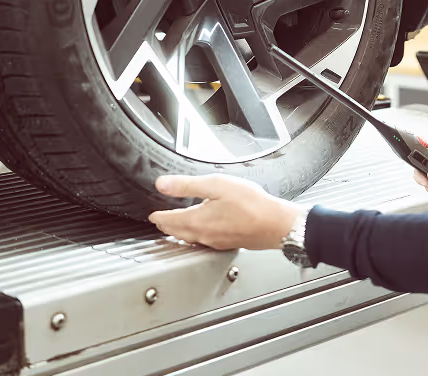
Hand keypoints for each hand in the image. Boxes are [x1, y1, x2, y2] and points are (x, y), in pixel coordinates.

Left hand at [149, 174, 300, 250]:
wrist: (275, 223)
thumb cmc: (250, 204)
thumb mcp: (216, 185)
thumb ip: (187, 185)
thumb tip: (162, 184)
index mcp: (197, 220)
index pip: (169, 221)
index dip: (158, 216)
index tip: (152, 215)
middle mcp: (204, 235)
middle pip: (177, 232)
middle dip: (166, 226)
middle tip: (160, 221)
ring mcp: (216, 242)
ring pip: (190, 238)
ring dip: (180, 232)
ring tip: (177, 226)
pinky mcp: (227, 243)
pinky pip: (204, 241)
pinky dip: (195, 235)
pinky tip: (202, 230)